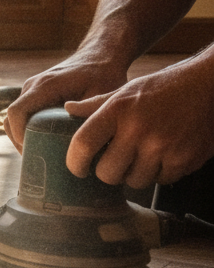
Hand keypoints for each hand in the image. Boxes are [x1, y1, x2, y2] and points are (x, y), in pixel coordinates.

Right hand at [4, 51, 127, 151]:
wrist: (100, 55)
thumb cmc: (103, 74)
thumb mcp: (101, 96)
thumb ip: (89, 117)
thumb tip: (84, 146)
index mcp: (44, 86)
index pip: (16, 112)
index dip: (18, 135)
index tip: (31, 151)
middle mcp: (32, 86)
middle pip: (10, 119)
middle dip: (19, 141)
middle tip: (36, 160)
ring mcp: (31, 89)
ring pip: (13, 118)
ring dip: (21, 136)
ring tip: (38, 154)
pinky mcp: (34, 94)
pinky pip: (21, 114)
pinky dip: (25, 129)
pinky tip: (41, 142)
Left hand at [63, 55, 213, 187]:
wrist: (209, 85)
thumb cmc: (162, 89)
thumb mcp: (127, 91)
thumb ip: (96, 105)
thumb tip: (67, 109)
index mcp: (117, 110)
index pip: (83, 145)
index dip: (75, 163)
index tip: (79, 168)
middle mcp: (138, 129)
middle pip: (107, 174)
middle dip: (109, 172)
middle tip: (116, 162)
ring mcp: (163, 146)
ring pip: (134, 181)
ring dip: (136, 174)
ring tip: (143, 155)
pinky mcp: (185, 159)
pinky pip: (161, 180)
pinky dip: (161, 172)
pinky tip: (164, 155)